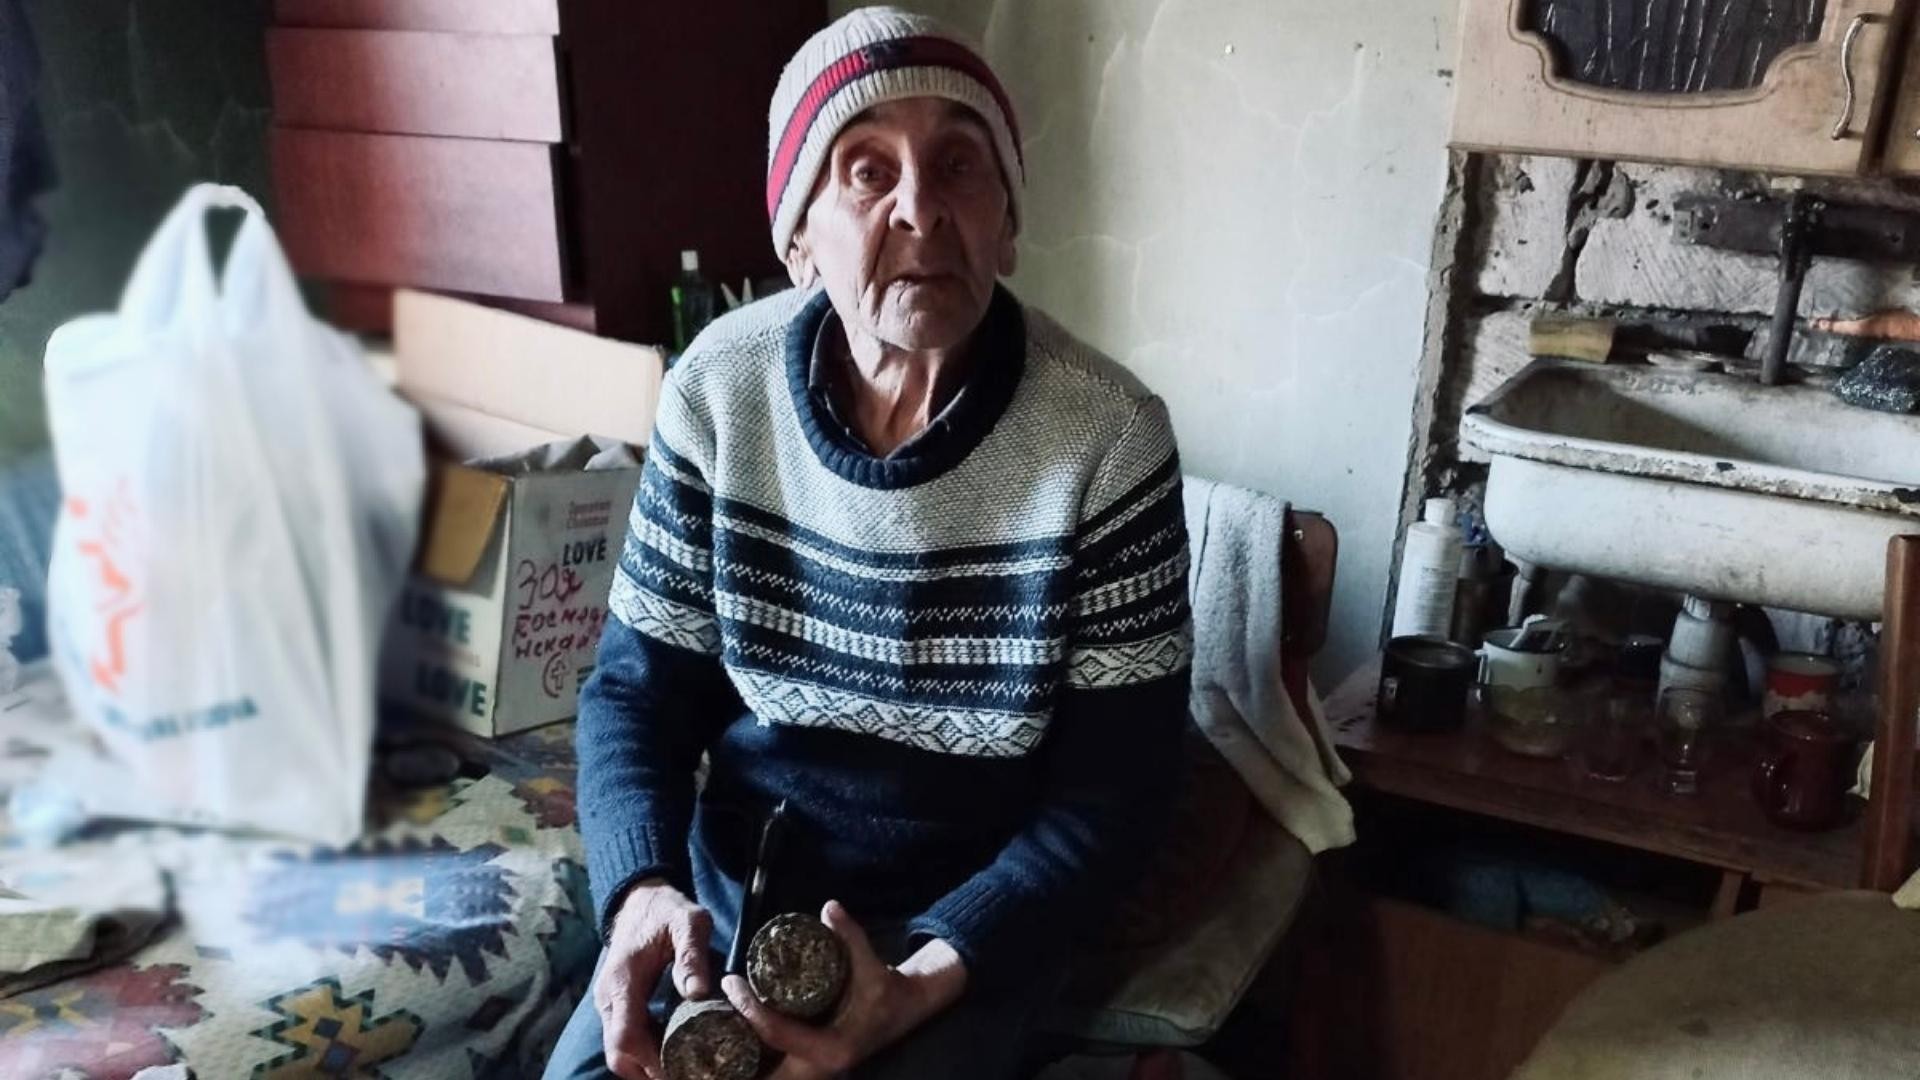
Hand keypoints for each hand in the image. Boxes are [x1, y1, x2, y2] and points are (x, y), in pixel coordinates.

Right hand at [596, 878, 714, 1079]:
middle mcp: (608, 999)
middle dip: (649, 1072)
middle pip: (618, 1056)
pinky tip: (673, 1053)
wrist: (640, 900)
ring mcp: (608, 1004)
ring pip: (618, 1052)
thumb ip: (692, 954)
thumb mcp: (689, 922)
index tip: (681, 1071)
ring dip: (646, 1066)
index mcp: (623, 982)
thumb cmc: (666, 910)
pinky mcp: (616, 1006)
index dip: (652, 1062)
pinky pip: (624, 1040)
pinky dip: (644, 1054)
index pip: (627, 1038)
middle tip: (687, 1075)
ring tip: (683, 1068)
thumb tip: (696, 992)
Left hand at [724, 900, 967, 1079]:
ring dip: (741, 1062)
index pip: (778, 1033)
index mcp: (834, 1048)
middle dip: (735, 1054)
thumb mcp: (871, 963)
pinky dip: (753, 1062)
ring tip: (713, 1032)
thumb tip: (830, 907)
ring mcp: (814, 1071)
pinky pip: (774, 1071)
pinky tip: (732, 1041)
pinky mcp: (809, 1066)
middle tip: (711, 1019)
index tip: (730, 983)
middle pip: (765, 1075)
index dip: (750, 1009)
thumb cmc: (886, 988)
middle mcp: (821, 1068)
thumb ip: (850, 935)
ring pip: (768, 1077)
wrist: (906, 1008)